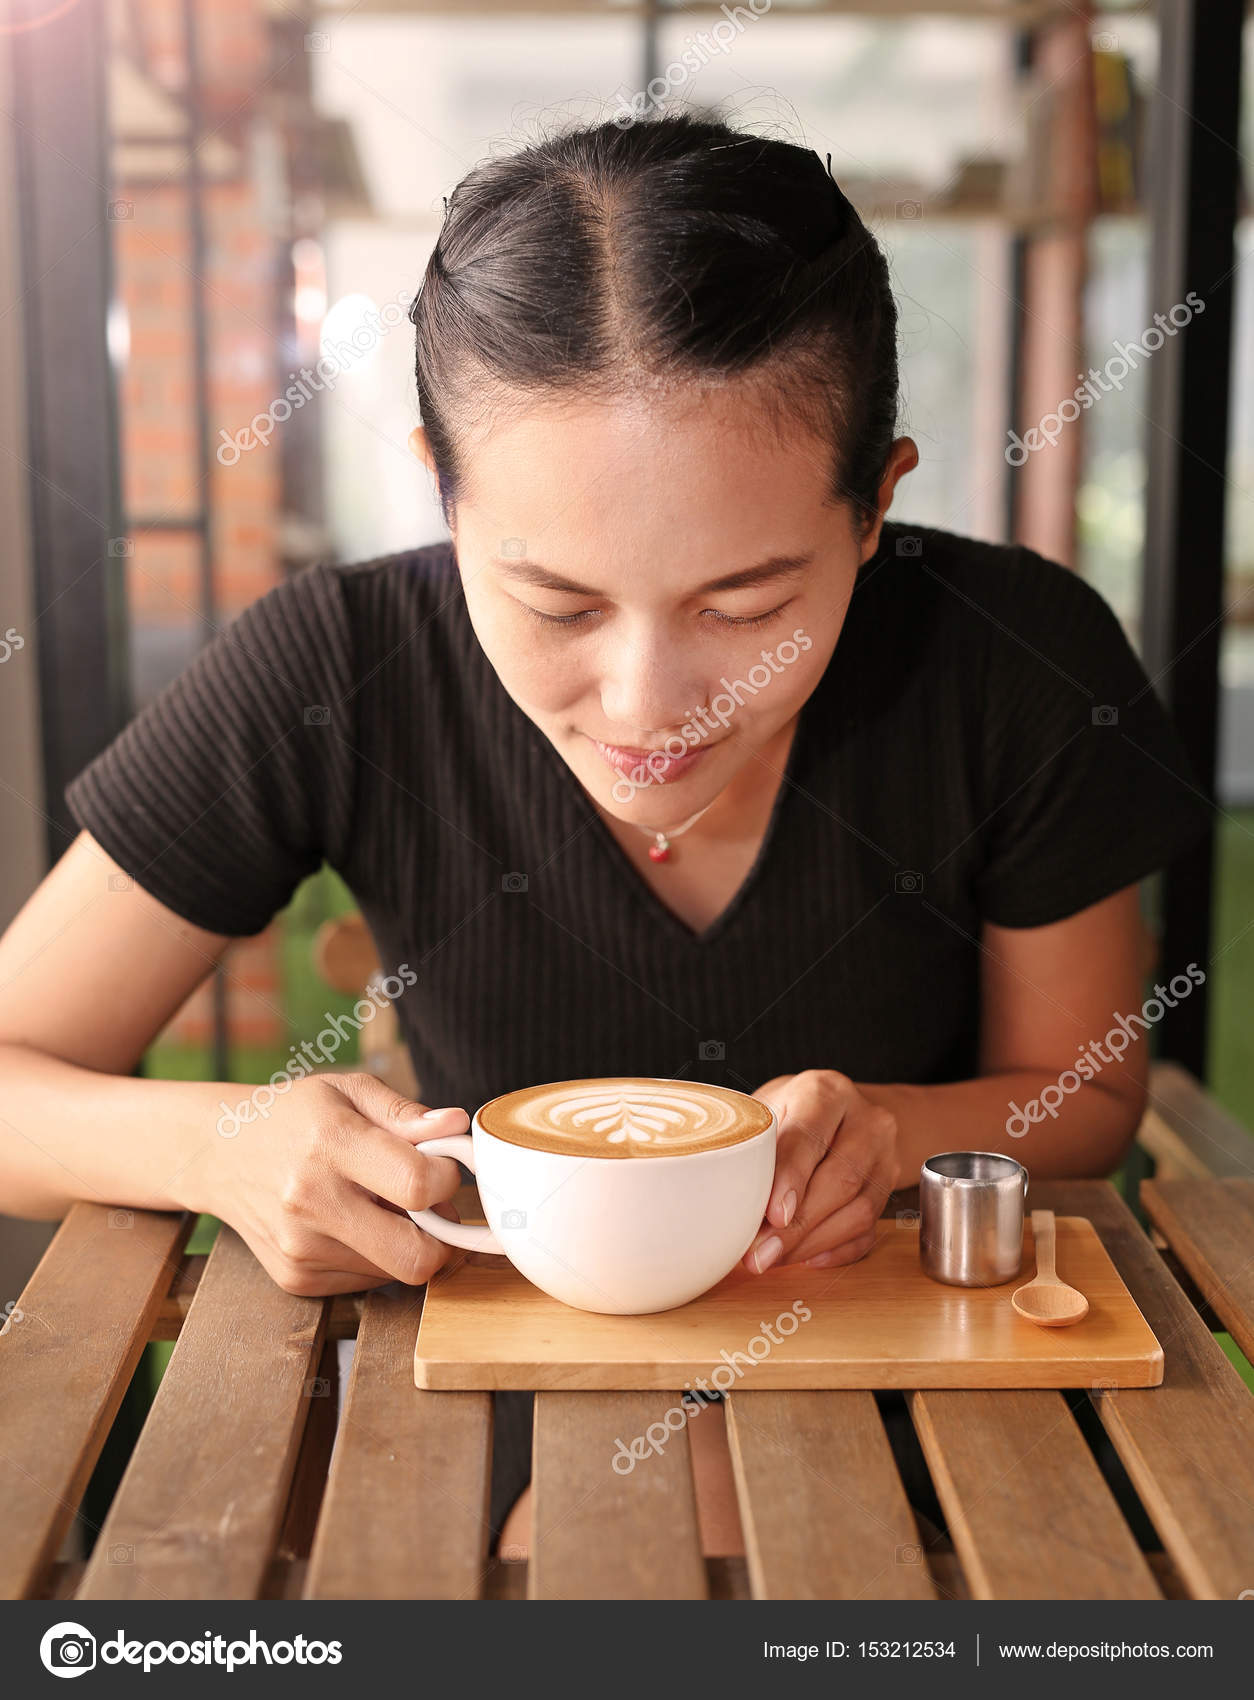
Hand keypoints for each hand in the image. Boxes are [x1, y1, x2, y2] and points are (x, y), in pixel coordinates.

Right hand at [203, 1070, 468, 1296]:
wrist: (219, 1152)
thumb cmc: (294, 1115)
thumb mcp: (348, 1090)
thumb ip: (406, 1112)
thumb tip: (457, 1126)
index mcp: (330, 1143)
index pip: (419, 1185)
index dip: (448, 1179)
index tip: (443, 1166)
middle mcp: (311, 1202)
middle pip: (416, 1256)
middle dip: (443, 1237)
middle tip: (432, 1206)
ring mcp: (301, 1248)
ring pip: (396, 1272)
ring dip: (406, 1243)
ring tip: (382, 1205)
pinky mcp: (295, 1279)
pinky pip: (367, 1281)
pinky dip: (376, 1256)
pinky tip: (354, 1223)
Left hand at [742, 1069, 898, 1272]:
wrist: (838, 1111)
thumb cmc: (789, 1112)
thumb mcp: (766, 1111)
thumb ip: (752, 1146)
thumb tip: (724, 1204)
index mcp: (826, 1093)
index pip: (811, 1135)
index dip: (792, 1178)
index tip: (772, 1215)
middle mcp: (866, 1121)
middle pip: (842, 1179)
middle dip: (798, 1225)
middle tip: (760, 1253)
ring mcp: (885, 1156)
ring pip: (861, 1211)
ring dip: (812, 1243)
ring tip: (772, 1259)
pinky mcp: (890, 1189)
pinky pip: (869, 1232)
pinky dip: (835, 1251)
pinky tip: (803, 1258)